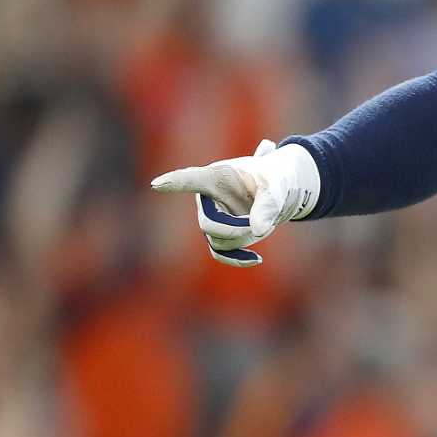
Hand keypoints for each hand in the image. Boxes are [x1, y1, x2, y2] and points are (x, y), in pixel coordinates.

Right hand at [150, 139, 318, 265]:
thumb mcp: (277, 185)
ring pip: (218, 241)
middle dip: (237, 230)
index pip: (192, 179)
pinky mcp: (221, 234)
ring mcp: (212, 217)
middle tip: (265, 225)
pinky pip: (220, 253)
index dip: (175, 182)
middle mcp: (207, 198)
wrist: (280, 190)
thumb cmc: (275, 178)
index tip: (157, 184)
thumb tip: (258, 231)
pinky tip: (256, 259)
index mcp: (217, 176)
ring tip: (267, 224)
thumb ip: (268, 204)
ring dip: (245, 239)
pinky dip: (237, 259)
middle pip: (209, 225)